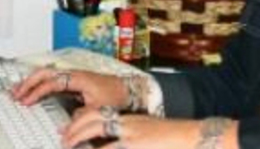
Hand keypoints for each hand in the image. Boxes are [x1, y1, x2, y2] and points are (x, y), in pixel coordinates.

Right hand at [11, 67, 127, 109]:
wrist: (128, 89)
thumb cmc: (115, 95)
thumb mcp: (98, 109)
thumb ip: (81, 117)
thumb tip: (65, 128)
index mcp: (77, 78)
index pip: (52, 82)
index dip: (37, 91)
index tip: (26, 101)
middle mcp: (73, 74)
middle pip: (45, 72)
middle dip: (28, 82)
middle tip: (15, 94)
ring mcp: (72, 75)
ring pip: (47, 73)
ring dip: (32, 81)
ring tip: (18, 91)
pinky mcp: (73, 80)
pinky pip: (52, 78)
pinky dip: (40, 83)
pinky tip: (34, 90)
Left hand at [62, 105, 199, 148]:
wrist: (195, 138)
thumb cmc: (172, 139)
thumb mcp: (147, 133)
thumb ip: (129, 136)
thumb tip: (113, 141)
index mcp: (130, 121)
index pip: (98, 114)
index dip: (80, 121)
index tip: (68, 131)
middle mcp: (129, 127)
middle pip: (93, 122)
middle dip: (74, 133)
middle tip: (64, 141)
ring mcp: (133, 141)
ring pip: (101, 145)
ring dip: (82, 145)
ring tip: (70, 148)